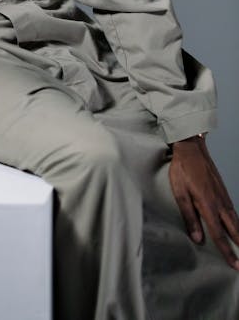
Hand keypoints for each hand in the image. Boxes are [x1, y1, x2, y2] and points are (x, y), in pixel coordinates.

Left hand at [169, 136, 238, 269]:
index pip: (219, 234)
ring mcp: (223, 195)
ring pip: (235, 220)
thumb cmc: (182, 169)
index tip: (234, 264)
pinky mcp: (222, 190)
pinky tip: (236, 226)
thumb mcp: (180, 192)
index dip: (226, 251)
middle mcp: (219, 202)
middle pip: (232, 229)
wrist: (191, 148)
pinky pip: (232, 210)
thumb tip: (198, 238)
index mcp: (208, 204)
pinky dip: (237, 222)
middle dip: (238, 247)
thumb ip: (189, 216)